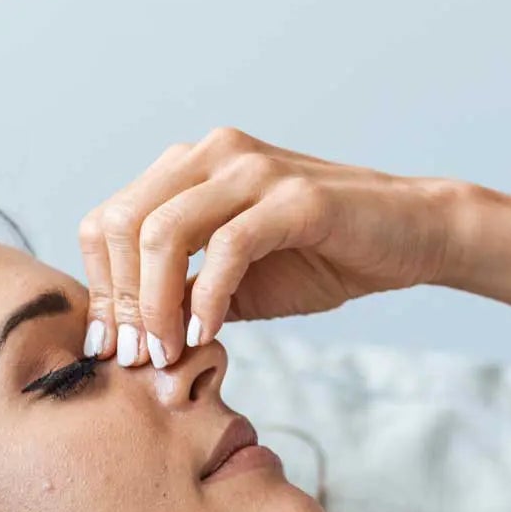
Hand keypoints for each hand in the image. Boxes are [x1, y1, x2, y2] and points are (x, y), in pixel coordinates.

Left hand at [78, 126, 460, 368]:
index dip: (99, 287)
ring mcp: (253, 170)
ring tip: (166, 353)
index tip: (110, 346)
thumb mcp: (234, 282)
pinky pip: (226, 248)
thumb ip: (182, 294)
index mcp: (191, 167)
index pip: (109, 220)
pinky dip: (206, 299)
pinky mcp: (295, 198)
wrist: (411, 236)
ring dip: (154, 304)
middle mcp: (213, 154)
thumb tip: (127, 338)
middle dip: (119, 300)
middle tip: (134, 357)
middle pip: (123, 223)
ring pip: (163, 232)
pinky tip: (207, 334)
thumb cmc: (322, 257)